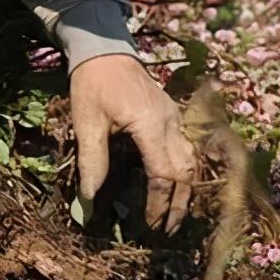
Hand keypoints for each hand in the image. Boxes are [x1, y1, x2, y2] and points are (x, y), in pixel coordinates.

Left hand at [70, 55, 196, 233]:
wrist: (105, 49)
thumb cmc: (93, 83)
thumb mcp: (87, 121)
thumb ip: (92, 161)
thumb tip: (89, 200)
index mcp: (151, 125)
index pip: (163, 174)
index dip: (157, 204)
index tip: (148, 225)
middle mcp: (171, 122)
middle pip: (186, 171)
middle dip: (180, 205)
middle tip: (168, 230)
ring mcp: (176, 117)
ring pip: (193, 160)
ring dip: (187, 190)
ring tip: (176, 215)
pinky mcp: (173, 114)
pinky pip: (189, 148)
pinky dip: (187, 171)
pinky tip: (179, 185)